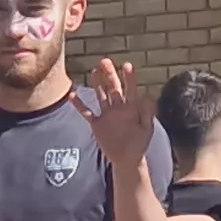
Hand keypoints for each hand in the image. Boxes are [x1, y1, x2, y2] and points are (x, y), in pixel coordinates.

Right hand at [82, 56, 155, 179]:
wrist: (127, 159)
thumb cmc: (139, 144)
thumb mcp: (146, 128)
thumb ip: (147, 112)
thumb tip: (149, 95)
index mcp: (131, 108)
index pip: (130, 89)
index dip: (129, 77)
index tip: (127, 65)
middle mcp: (118, 108)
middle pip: (113, 88)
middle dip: (109, 74)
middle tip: (105, 61)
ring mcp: (106, 115)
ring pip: (100, 95)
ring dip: (97, 84)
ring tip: (94, 70)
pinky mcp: (97, 124)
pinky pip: (86, 113)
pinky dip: (79, 105)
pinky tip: (72, 95)